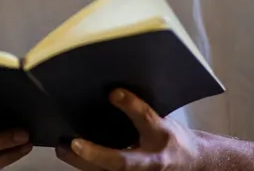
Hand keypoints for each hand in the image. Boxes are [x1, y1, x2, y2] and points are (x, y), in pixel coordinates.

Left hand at [55, 89, 203, 170]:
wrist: (190, 164)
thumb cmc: (171, 139)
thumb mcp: (162, 119)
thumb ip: (140, 108)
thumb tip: (113, 89)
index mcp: (162, 136)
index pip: (147, 119)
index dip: (131, 105)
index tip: (113, 92)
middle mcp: (150, 162)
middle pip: (122, 162)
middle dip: (97, 154)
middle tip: (75, 142)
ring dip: (83, 163)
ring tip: (63, 147)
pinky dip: (86, 165)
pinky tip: (71, 153)